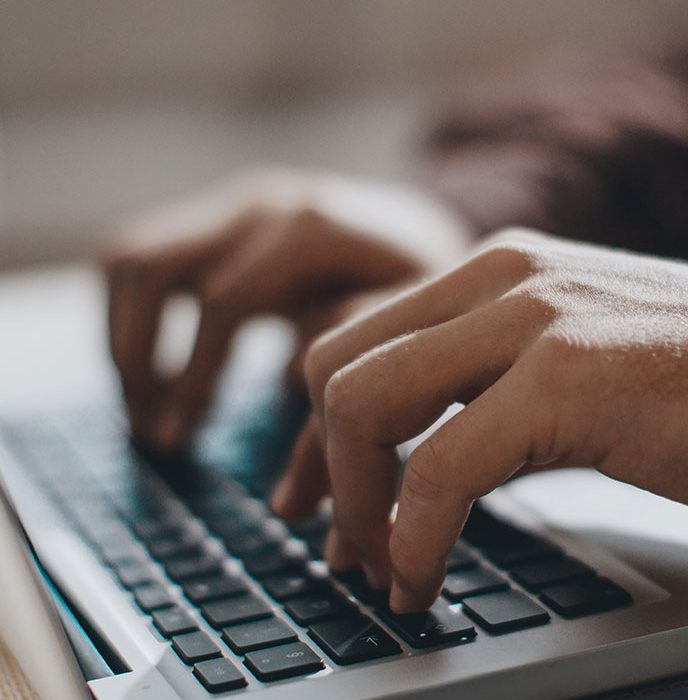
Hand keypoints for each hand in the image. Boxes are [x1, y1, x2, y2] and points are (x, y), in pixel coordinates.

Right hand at [104, 169, 468, 450]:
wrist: (432, 233)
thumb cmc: (431, 293)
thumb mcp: (414, 334)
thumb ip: (353, 378)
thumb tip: (289, 463)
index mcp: (314, 229)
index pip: (222, 304)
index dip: (193, 381)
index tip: (176, 444)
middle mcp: (264, 204)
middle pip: (150, 267)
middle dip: (135, 358)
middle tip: (149, 432)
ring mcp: (236, 203)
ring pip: (131, 256)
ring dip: (122, 335)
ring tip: (146, 407)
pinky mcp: (220, 217)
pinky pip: (143, 254)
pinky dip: (133, 314)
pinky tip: (162, 372)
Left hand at [273, 229, 687, 611]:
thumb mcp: (574, 355)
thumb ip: (492, 380)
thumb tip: (419, 453)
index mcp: (497, 269)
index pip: (356, 337)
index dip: (316, 429)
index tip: (312, 495)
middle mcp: (501, 278)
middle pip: (335, 365)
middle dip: (318, 467)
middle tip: (338, 543)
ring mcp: (532, 321)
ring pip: (366, 404)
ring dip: (354, 505)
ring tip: (377, 569)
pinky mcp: (567, 380)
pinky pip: (440, 467)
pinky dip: (412, 535)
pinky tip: (422, 578)